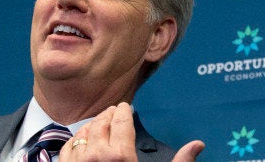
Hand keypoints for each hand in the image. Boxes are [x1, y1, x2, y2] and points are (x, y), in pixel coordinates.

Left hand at [59, 102, 203, 160]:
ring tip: (98, 124)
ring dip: (91, 126)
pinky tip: (80, 141)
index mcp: (121, 156)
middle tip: (113, 112)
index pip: (121, 121)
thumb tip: (197, 145)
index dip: (123, 111)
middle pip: (101, 124)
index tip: (125, 107)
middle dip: (108, 115)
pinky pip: (67, 148)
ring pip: (82, 134)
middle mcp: (97, 155)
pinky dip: (74, 140)